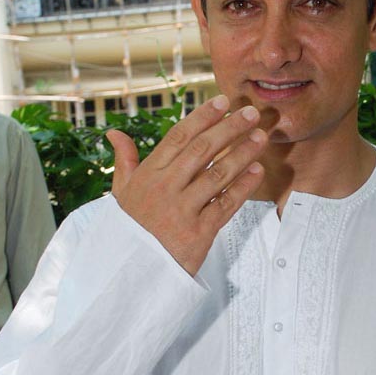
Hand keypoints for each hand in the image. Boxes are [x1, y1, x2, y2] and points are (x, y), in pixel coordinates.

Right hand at [106, 95, 266, 275]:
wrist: (130, 273)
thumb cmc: (129, 229)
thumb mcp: (121, 193)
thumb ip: (124, 161)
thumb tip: (115, 132)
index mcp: (148, 174)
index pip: (179, 137)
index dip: (203, 117)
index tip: (223, 101)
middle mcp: (165, 188)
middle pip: (202, 150)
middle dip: (229, 129)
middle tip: (250, 113)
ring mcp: (182, 210)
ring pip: (218, 175)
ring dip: (242, 153)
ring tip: (261, 137)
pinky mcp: (198, 233)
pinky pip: (226, 205)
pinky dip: (243, 187)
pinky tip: (257, 171)